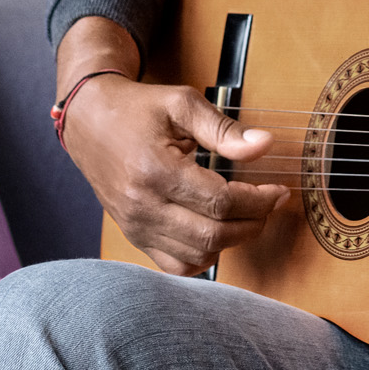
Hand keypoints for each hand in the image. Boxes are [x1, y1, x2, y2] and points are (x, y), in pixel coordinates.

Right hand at [55, 17, 289, 276]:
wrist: (89, 122)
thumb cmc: (136, 109)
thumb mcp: (181, 104)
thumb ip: (223, 128)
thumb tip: (264, 146)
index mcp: (155, 170)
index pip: (220, 202)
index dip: (259, 201)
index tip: (279, 191)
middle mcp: (143, 206)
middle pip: (213, 234)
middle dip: (253, 223)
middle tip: (269, 204)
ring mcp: (136, 226)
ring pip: (198, 255)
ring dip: (232, 240)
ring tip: (247, 215)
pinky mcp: (134, 236)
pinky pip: (176, 265)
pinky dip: (203, 256)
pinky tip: (216, 232)